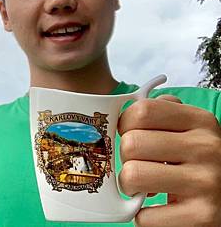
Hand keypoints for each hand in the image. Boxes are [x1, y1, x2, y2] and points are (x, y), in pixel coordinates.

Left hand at [118, 95, 220, 226]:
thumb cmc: (198, 162)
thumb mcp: (189, 130)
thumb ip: (161, 114)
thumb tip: (120, 114)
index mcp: (201, 121)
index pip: (143, 111)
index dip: (125, 124)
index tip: (129, 134)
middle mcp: (207, 148)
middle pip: (132, 143)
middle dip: (125, 158)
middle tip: (139, 166)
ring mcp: (206, 183)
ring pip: (133, 175)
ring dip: (130, 187)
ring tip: (144, 188)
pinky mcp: (202, 216)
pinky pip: (145, 215)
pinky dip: (143, 216)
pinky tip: (159, 211)